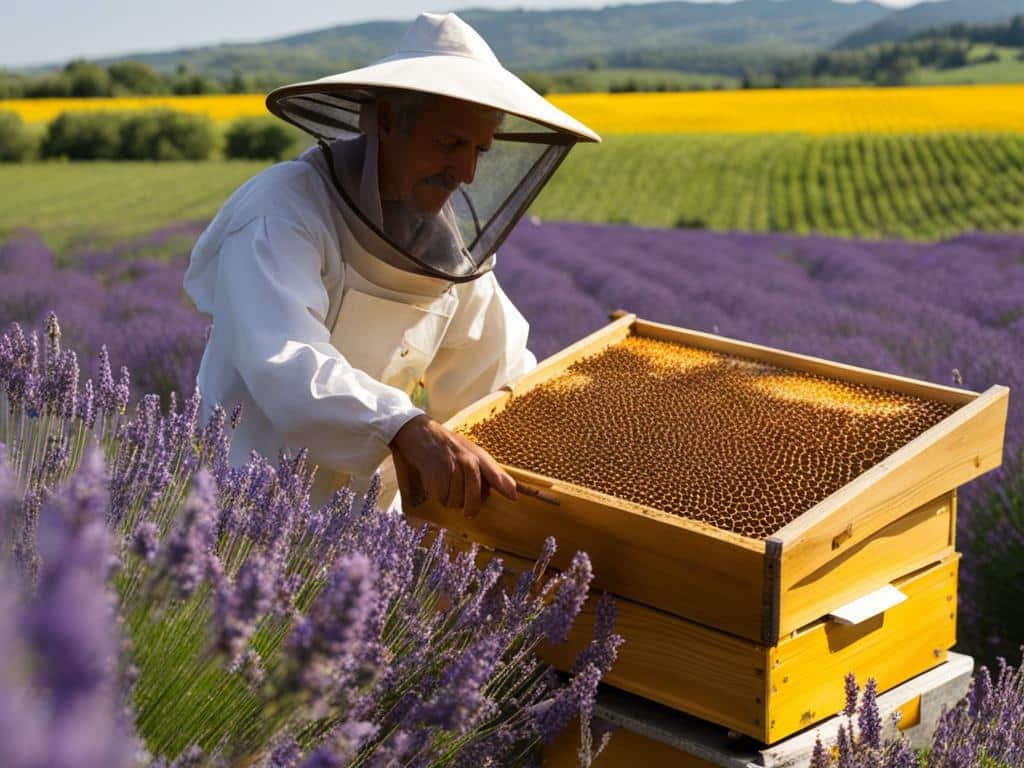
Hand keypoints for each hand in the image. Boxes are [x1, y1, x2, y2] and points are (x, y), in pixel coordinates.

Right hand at [389, 414, 517, 516]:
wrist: (421, 434)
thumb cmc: (449, 445)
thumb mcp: (472, 452)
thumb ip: (491, 471)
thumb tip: (514, 492)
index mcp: (477, 456)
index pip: (494, 473)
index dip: (504, 486)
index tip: (514, 497)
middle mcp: (466, 461)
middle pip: (472, 497)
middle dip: (470, 508)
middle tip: (469, 512)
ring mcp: (449, 468)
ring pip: (455, 501)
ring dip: (451, 500)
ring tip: (448, 488)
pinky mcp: (434, 475)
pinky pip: (441, 497)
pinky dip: (439, 496)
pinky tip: (437, 485)